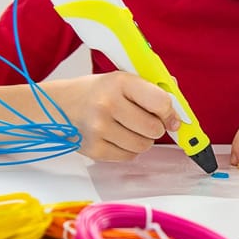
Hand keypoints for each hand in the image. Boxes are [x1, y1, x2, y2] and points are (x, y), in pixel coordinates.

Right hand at [52, 72, 179, 160]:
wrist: (60, 105)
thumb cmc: (98, 93)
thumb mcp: (123, 80)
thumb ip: (152, 90)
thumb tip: (178, 108)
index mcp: (119, 82)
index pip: (160, 101)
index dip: (170, 113)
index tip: (171, 117)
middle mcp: (108, 104)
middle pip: (153, 128)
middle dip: (155, 128)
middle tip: (145, 122)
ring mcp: (99, 129)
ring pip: (143, 146)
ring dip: (143, 140)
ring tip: (129, 128)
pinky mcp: (94, 149)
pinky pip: (128, 157)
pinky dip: (128, 150)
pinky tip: (117, 137)